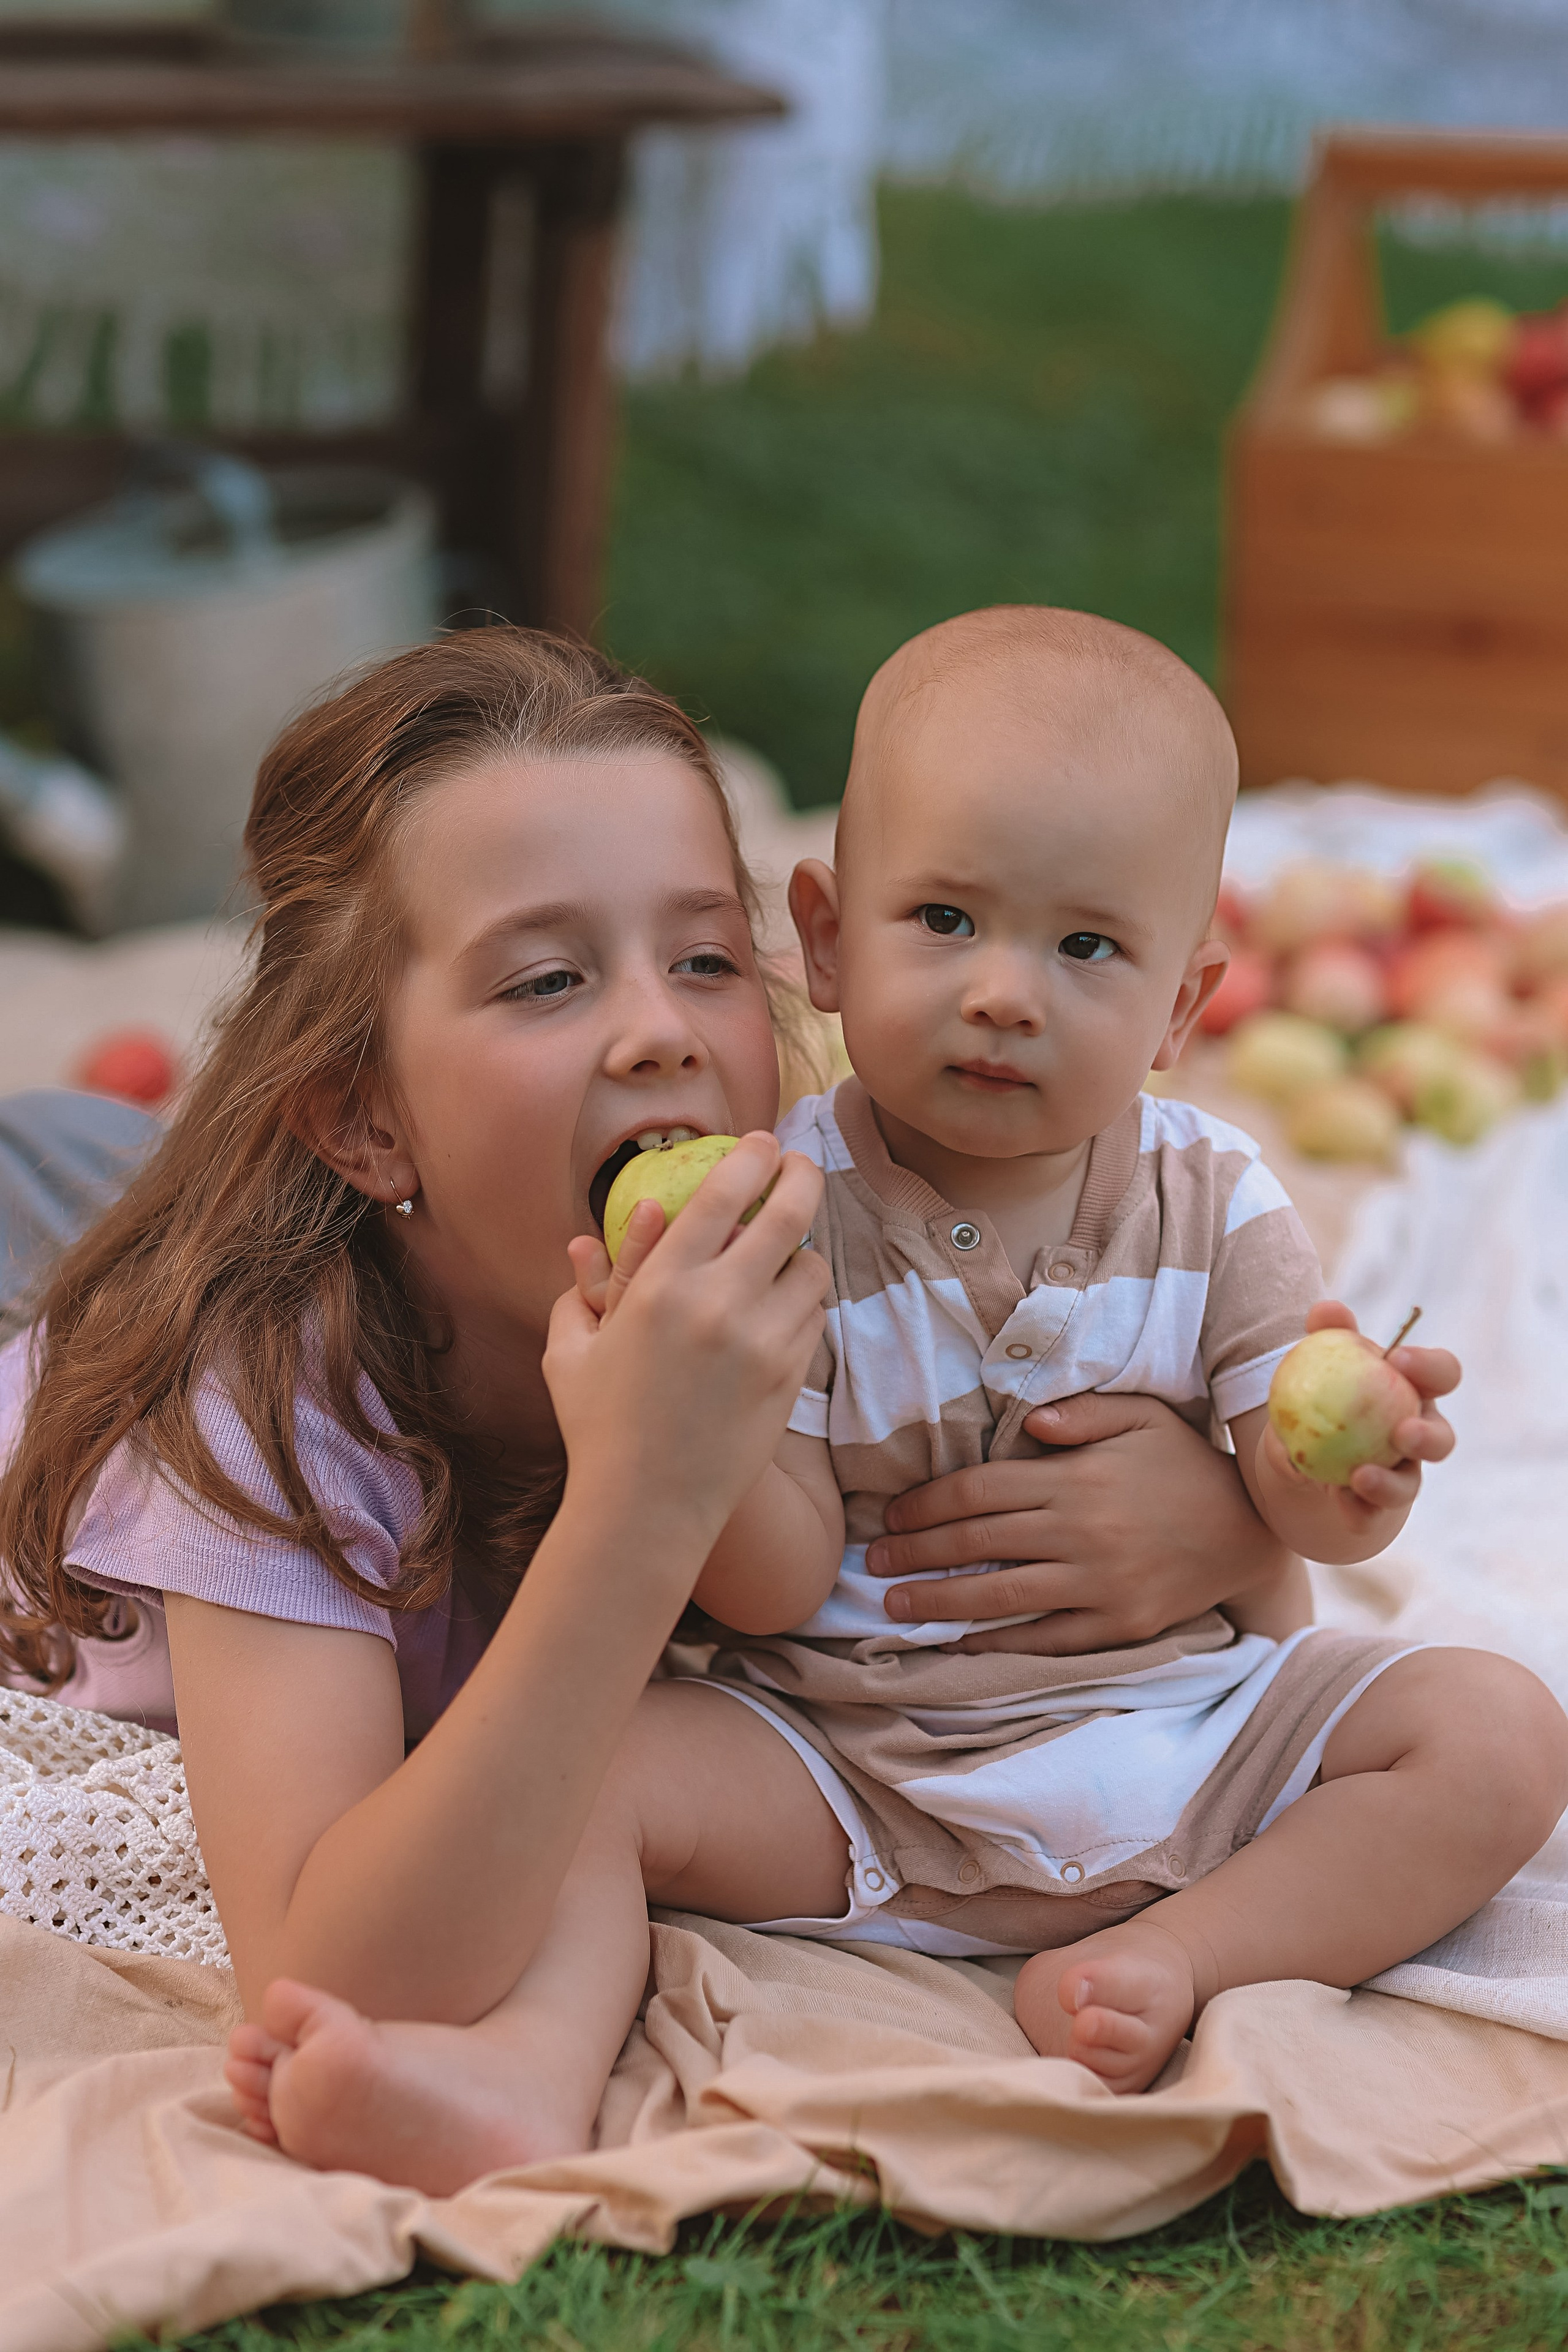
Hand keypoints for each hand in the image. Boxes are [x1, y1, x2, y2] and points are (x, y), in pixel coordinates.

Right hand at [546, 1135, 826, 1550]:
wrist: (646, 1509)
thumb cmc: (597, 1426)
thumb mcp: (572, 1348)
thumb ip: (590, 1282)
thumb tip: (603, 1228)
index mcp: (661, 1287)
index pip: (722, 1194)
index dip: (749, 1156)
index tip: (760, 1142)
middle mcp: (720, 1305)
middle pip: (788, 1212)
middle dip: (801, 1174)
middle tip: (799, 1164)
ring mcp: (764, 1342)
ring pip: (812, 1266)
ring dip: (801, 1250)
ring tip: (784, 1251)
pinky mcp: (791, 1377)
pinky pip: (813, 1316)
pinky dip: (802, 1302)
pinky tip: (781, 1306)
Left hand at [864, 1392, 1290, 1656]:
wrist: (1251, 1531)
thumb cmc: (1185, 1464)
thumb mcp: (1141, 1416)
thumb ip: (1080, 1411)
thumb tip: (1025, 1419)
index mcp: (1075, 1478)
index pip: (978, 1490)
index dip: (926, 1504)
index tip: (891, 1514)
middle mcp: (1081, 1532)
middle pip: (977, 1543)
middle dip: (915, 1553)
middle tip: (873, 1563)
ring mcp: (1100, 1584)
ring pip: (1000, 1596)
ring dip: (939, 1602)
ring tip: (894, 1606)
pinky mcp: (1119, 1625)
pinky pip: (1045, 1639)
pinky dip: (998, 1643)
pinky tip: (959, 1642)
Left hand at [1258, 1298, 1458, 1533]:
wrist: (1300, 1451)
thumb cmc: (1323, 1389)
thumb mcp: (1319, 1362)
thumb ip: (1325, 1334)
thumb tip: (1326, 1310)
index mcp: (1414, 1390)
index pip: (1441, 1374)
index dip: (1431, 1367)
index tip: (1400, 1358)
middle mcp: (1419, 1433)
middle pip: (1442, 1438)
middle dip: (1429, 1436)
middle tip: (1402, 1433)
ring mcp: (1402, 1474)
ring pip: (1410, 1483)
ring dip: (1389, 1483)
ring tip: (1359, 1477)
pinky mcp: (1377, 1508)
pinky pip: (1372, 1514)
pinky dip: (1358, 1510)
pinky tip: (1341, 1504)